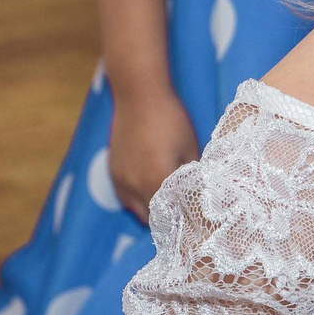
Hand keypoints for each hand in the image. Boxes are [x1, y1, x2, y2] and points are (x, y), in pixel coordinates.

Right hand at [109, 89, 198, 220]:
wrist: (138, 95)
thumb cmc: (171, 118)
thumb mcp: (191, 147)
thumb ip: (194, 174)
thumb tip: (200, 191)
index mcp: (158, 181)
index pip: (175, 215)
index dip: (187, 219)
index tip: (197, 219)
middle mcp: (136, 186)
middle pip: (155, 219)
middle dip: (170, 219)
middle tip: (185, 214)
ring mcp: (121, 180)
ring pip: (139, 211)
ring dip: (153, 212)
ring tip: (169, 205)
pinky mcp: (113, 172)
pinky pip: (126, 199)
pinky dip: (138, 202)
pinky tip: (150, 193)